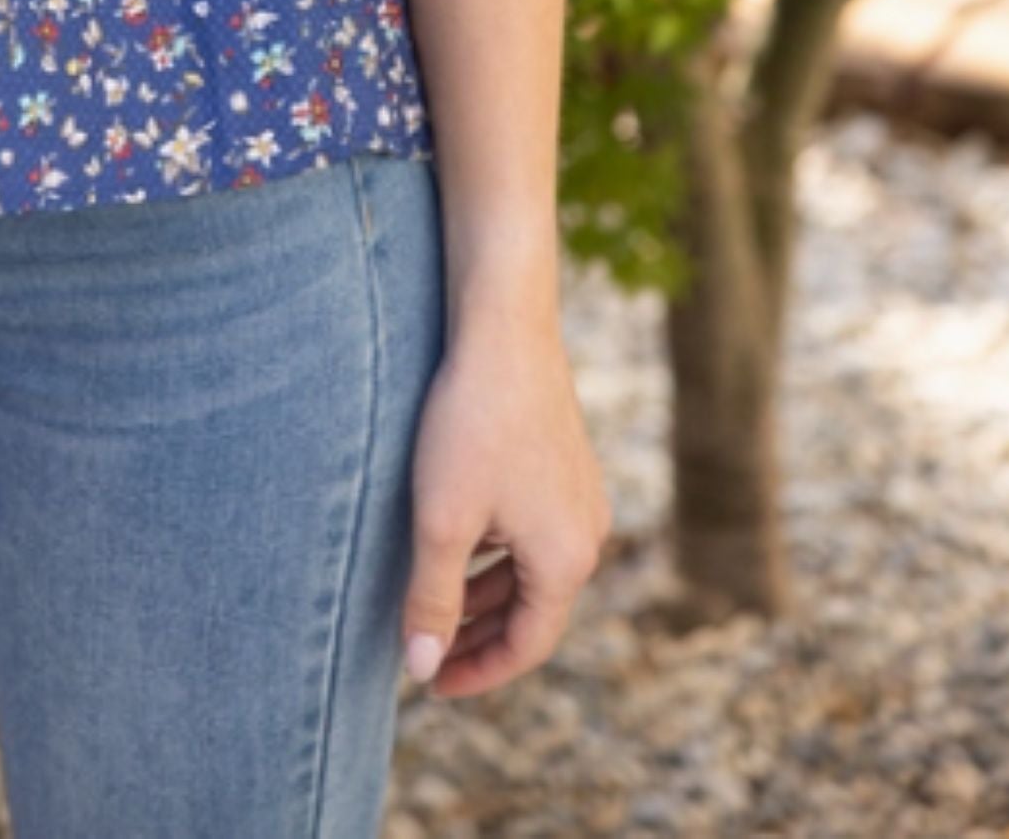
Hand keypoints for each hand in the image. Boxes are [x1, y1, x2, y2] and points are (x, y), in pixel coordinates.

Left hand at [399, 311, 611, 699]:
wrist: (504, 326)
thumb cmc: (471, 423)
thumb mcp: (441, 521)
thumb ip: (432, 599)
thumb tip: (421, 669)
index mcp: (566, 560)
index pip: (527, 645)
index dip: (477, 671)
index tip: (430, 682)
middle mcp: (587, 532)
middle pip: (532, 610)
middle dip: (477, 634)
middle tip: (424, 650)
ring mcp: (580, 494)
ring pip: (529, 567)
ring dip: (484, 591)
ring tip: (431, 601)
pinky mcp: (565, 460)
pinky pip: (532, 529)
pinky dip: (496, 550)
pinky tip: (455, 538)